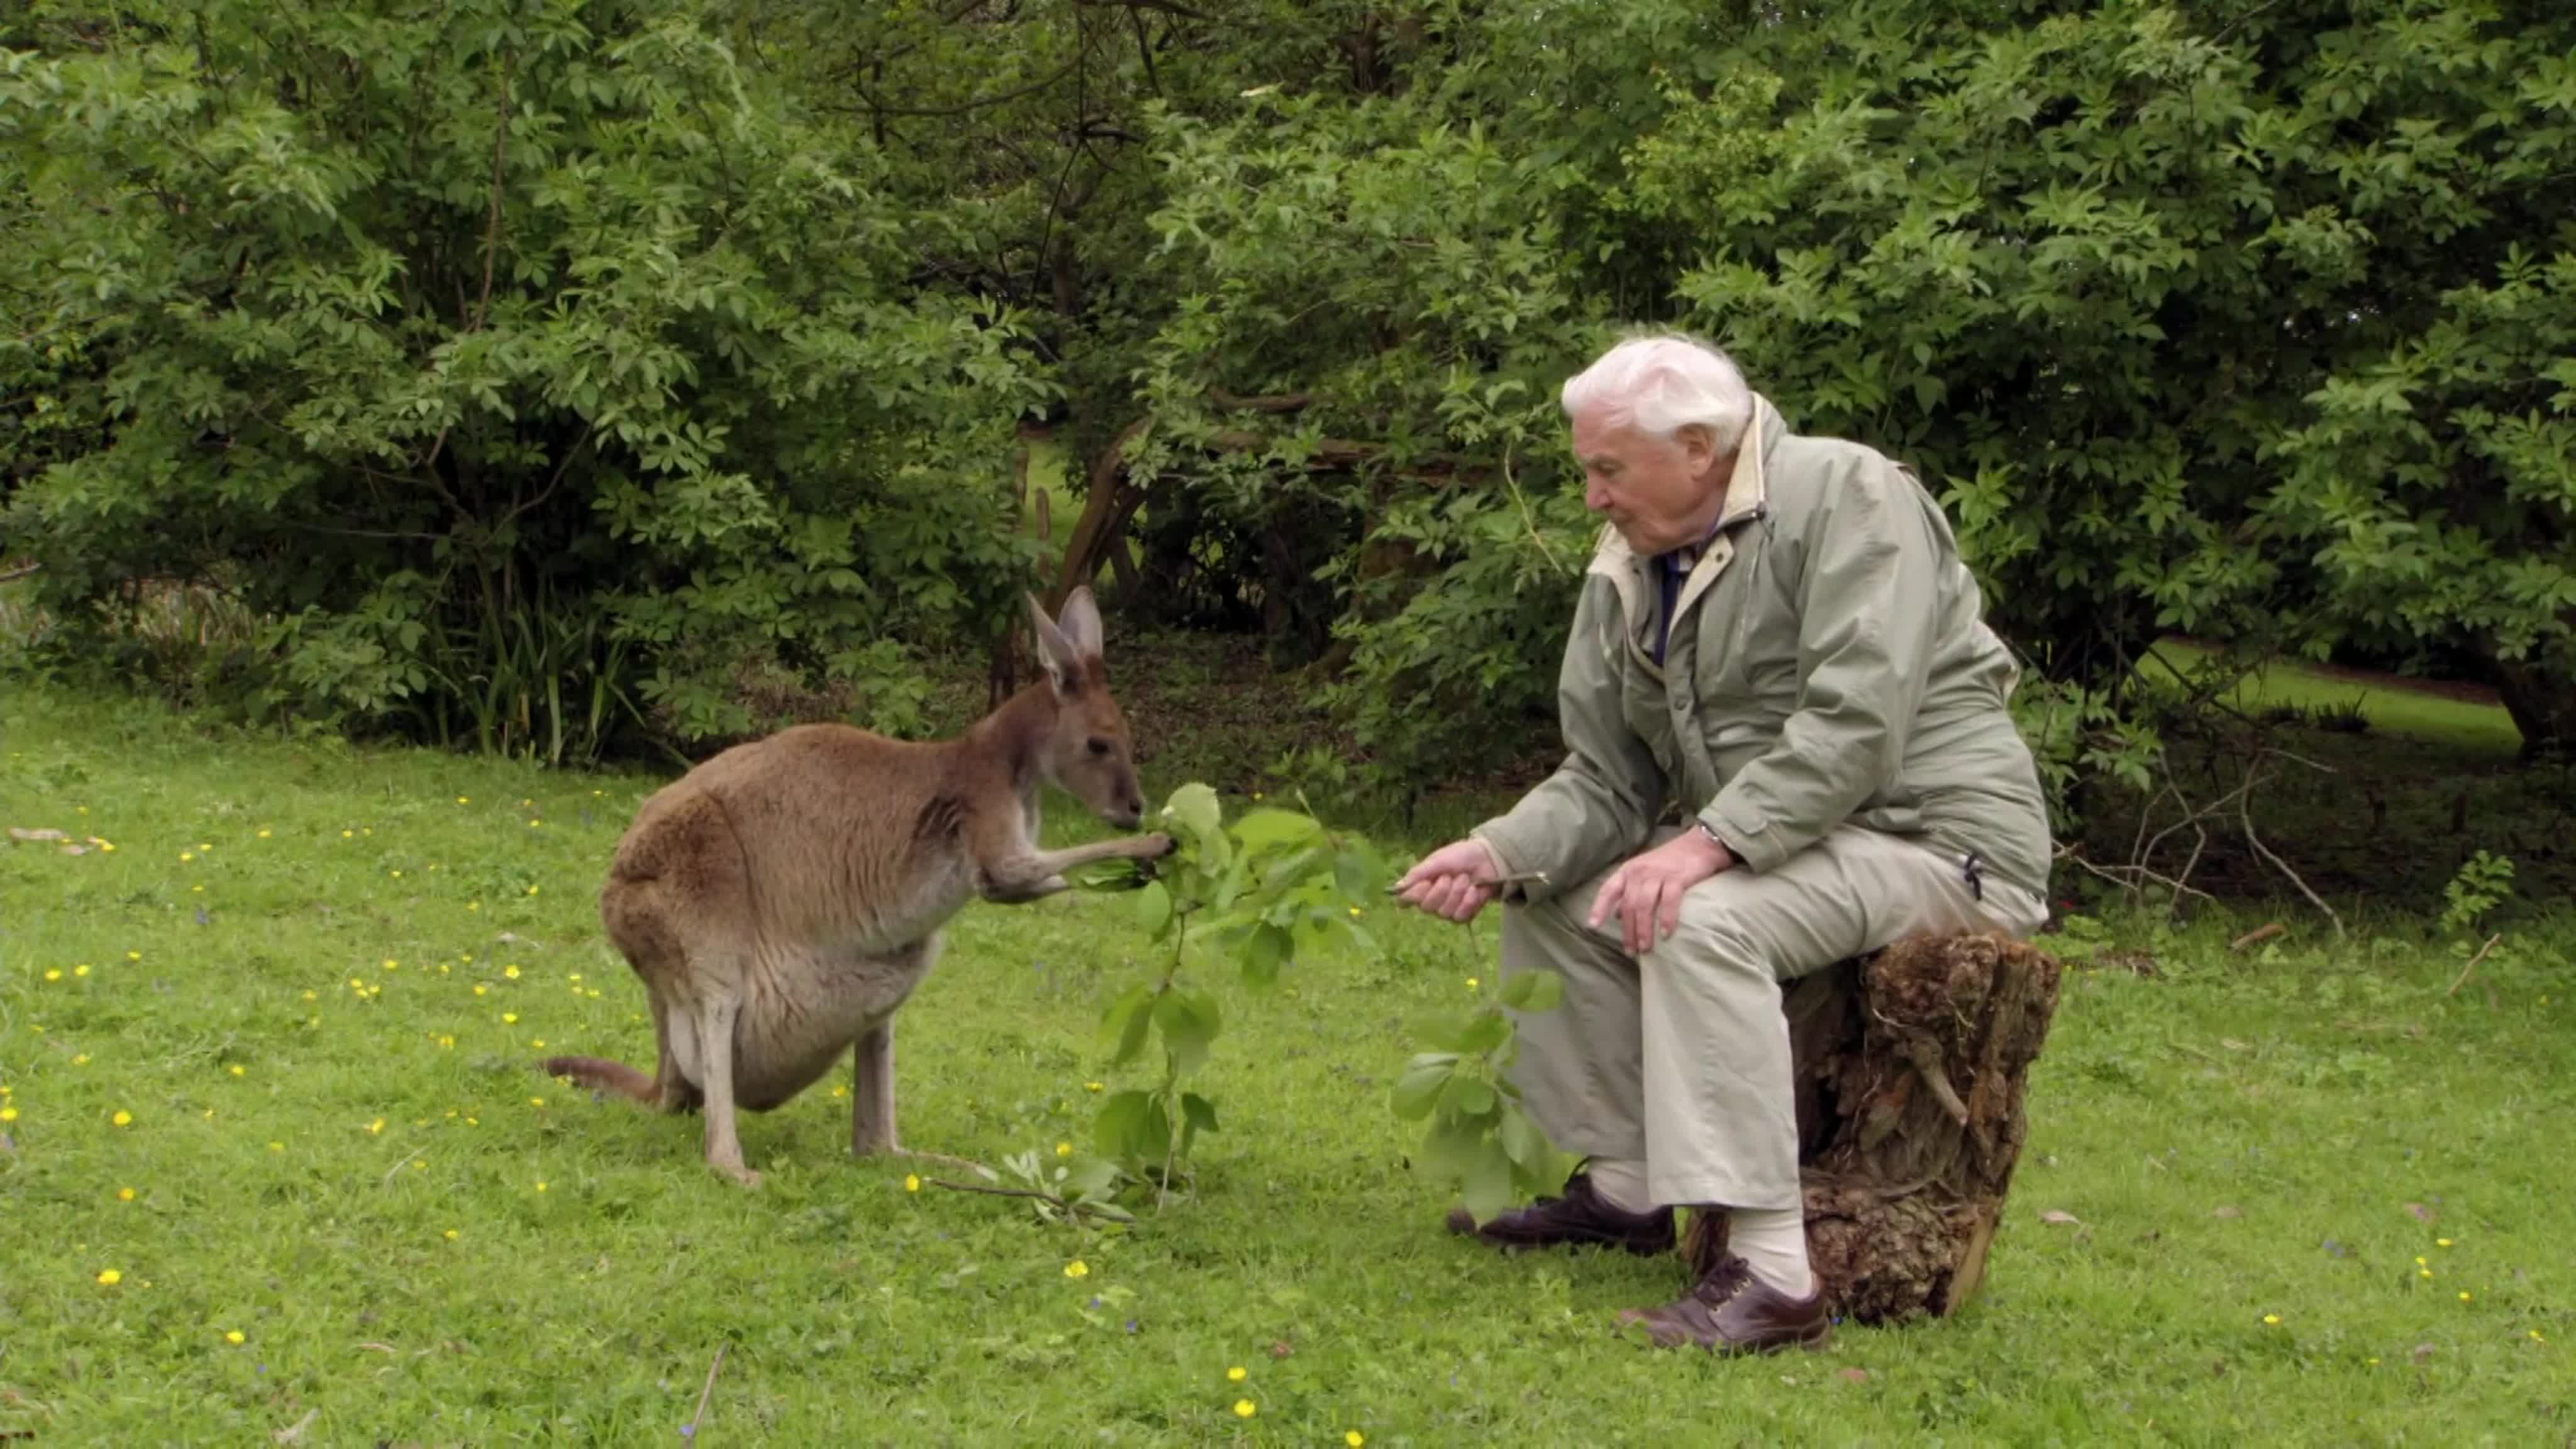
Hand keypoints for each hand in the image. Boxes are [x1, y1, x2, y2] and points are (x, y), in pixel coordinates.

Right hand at [1393, 838, 1505, 923]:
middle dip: (1440, 891)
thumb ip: (1417, 874)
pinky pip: (1460, 916)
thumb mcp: (1437, 860)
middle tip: (1450, 876)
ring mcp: (1448, 909)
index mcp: (1422, 885)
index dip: (1413, 895)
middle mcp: (1432, 899)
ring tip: (1466, 879)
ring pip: (1444, 912)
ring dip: (1456, 893)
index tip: (1425, 883)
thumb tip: (1397, 887)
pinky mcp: (1465, 914)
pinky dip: (1468, 901)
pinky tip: (1474, 890)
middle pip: (1426, 907)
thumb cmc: (1461, 856)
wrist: (1488, 859)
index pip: (1406, 900)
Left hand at [1587, 829, 1732, 953]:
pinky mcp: (1677, 877)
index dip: (1599, 908)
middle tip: (1631, 951)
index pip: (1608, 890)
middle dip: (1628, 931)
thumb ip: (1631, 891)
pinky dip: (1666, 919)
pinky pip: (1669, 902)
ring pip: (1644, 906)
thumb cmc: (1671, 862)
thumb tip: (1617, 915)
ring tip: (1645, 949)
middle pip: (1628, 905)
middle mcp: (1639, 871)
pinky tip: (1665, 934)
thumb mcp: (1645, 872)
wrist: (1701, 844)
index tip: (1593, 927)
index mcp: (1628, 870)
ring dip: (1644, 930)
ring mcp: (1658, 873)